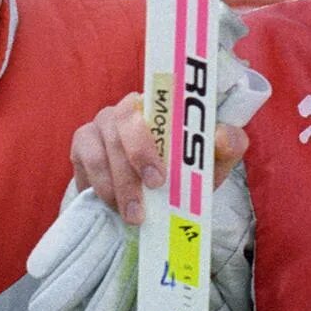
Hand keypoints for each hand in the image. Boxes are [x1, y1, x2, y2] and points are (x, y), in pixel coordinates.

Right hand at [70, 94, 248, 224]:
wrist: (155, 200)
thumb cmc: (186, 173)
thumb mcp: (213, 163)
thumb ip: (227, 146)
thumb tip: (220, 136)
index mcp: (163, 104)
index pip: (156, 94)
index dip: (159, 126)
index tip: (162, 174)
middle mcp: (129, 107)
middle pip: (123, 119)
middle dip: (136, 159)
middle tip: (152, 191)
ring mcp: (102, 124)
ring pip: (103, 147)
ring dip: (118, 184)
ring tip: (134, 215)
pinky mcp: (82, 144)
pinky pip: (84, 161)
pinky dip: (98, 185)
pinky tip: (111, 205)